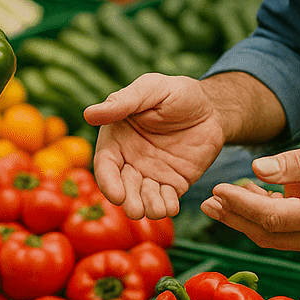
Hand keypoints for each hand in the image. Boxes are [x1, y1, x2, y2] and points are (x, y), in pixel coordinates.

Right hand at [83, 73, 228, 220]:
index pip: (106, 165)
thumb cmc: (176, 92)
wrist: (211, 107)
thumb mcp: (150, 89)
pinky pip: (166, 199)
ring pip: (144, 197)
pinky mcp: (173, 183)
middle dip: (128, 201)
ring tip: (157, 211)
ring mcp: (152, 173)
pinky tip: (171, 207)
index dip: (108, 182)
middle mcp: (130, 160)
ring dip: (148, 207)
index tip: (117, 195)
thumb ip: (122, 102)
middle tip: (136, 210)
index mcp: (117, 138)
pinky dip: (167, 206)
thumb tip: (88, 114)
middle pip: (123, 187)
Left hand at [200, 135, 299, 256]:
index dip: (242, 206)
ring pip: (274, 238)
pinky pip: (286, 234)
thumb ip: (296, 163)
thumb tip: (257, 169)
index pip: (276, 217)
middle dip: (234, 218)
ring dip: (244, 221)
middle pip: (269, 234)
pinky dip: (263, 220)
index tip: (218, 189)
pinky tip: (246, 200)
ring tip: (217, 202)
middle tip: (206, 201)